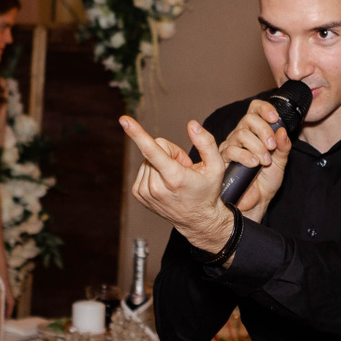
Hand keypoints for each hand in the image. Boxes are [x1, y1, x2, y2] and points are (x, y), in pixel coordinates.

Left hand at [119, 116, 236, 254]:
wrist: (197, 220)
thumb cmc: (207, 191)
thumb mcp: (216, 167)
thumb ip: (206, 143)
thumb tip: (192, 124)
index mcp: (174, 178)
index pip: (153, 151)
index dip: (137, 134)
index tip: (124, 120)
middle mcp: (156, 186)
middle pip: (156, 147)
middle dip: (170, 153)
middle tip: (183, 169)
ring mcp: (145, 192)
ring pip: (148, 157)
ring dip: (162, 163)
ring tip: (175, 178)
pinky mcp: (138, 193)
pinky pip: (144, 167)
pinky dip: (154, 170)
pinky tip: (165, 182)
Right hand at [216, 99, 292, 216]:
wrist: (259, 200)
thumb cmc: (268, 179)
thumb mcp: (281, 161)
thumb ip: (284, 146)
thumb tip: (282, 130)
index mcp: (256, 131)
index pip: (255, 110)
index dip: (264, 109)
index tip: (275, 118)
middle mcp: (242, 135)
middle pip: (248, 119)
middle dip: (263, 130)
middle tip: (272, 146)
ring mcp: (231, 146)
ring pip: (240, 134)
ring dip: (257, 146)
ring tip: (265, 161)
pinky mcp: (224, 160)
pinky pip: (231, 151)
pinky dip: (245, 156)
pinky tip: (254, 164)